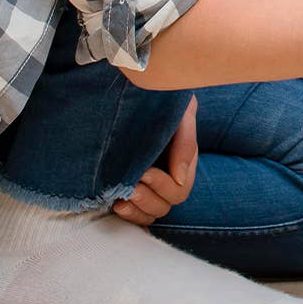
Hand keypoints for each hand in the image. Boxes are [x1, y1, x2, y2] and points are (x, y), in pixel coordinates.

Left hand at [112, 93, 199, 225]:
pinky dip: (129, 216)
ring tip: (121, 199)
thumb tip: (179, 177)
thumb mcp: (180, 114)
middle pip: (166, 205)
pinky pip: (137, 216)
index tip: (144, 171)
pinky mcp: (133, 188)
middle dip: (148, 199)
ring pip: (152, 214)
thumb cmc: (162, 101)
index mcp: (183, 161)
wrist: (139, 88)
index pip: (179, 190)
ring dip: (137, 210)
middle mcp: (169, 176)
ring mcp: (151, 185)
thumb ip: (186, 141)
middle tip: (130, 185)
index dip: (162, 185)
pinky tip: (116, 204)